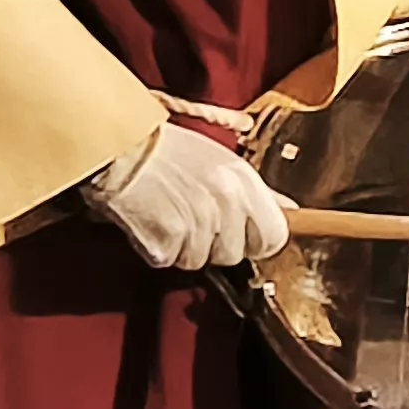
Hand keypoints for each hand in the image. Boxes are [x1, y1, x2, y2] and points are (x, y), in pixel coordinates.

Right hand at [82, 121, 291, 271]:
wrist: (117, 147)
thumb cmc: (168, 152)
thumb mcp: (222, 161)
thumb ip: (258, 191)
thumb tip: (291, 211)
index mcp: (243, 181)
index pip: (275, 236)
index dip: (257, 240)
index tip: (241, 234)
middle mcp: (225, 203)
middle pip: (236, 254)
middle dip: (217, 245)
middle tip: (195, 218)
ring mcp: (196, 225)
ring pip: (201, 261)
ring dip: (185, 246)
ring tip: (170, 213)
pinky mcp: (166, 243)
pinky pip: (171, 261)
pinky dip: (159, 247)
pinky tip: (152, 219)